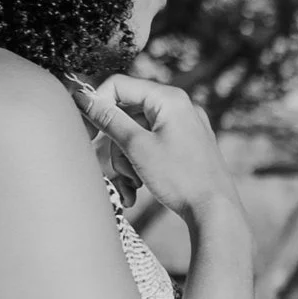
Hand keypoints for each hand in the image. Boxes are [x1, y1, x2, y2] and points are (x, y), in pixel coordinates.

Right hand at [78, 74, 238, 227]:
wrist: (215, 213)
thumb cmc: (181, 179)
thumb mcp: (137, 146)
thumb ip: (108, 119)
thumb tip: (82, 98)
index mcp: (170, 98)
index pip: (119, 86)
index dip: (97, 105)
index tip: (86, 130)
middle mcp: (179, 107)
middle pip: (126, 114)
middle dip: (115, 145)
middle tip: (112, 169)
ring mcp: (184, 128)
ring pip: (136, 135)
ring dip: (126, 161)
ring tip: (131, 185)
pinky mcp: (185, 147)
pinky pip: (152, 148)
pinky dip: (140, 166)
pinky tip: (137, 189)